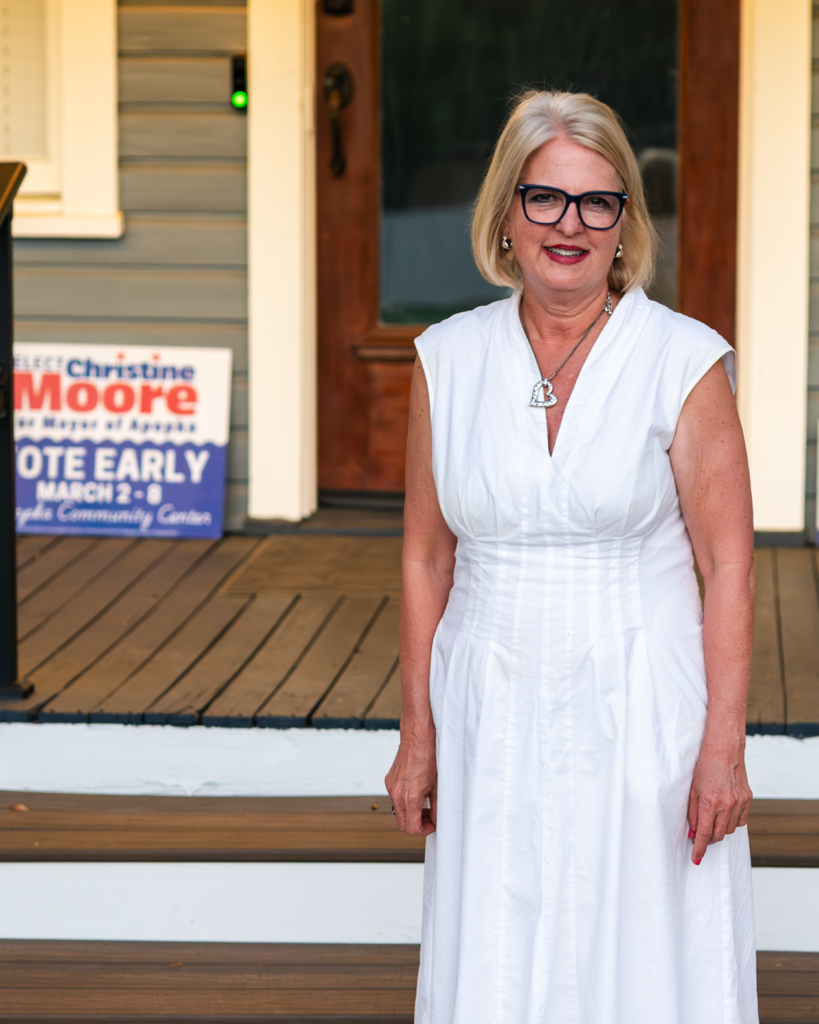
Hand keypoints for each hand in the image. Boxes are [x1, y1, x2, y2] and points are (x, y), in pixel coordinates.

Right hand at [385, 732, 436, 836]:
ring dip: (411, 813)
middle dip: (416, 825)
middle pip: (402, 824)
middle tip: (429, 818)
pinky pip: (395, 799)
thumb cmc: (428, 759)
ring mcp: (391, 788)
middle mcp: (396, 795)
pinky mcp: (389, 782)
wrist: (417, 741)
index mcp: (409, 797)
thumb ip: (437, 808)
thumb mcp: (437, 787)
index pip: (412, 828)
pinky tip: (416, 793)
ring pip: (398, 812)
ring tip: (424, 805)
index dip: (424, 830)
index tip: (432, 826)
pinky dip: (405, 802)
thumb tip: (437, 820)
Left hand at [687, 745, 751, 864]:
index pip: (703, 834)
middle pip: (717, 835)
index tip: (696, 858)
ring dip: (719, 830)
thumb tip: (692, 833)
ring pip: (729, 830)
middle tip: (700, 834)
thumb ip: (692, 813)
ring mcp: (739, 803)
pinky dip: (732, 823)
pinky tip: (725, 815)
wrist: (724, 750)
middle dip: (708, 839)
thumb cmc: (704, 767)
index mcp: (709, 802)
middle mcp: (726, 804)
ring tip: (712, 820)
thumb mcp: (692, 789)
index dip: (699, 848)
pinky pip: (741, 822)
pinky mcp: (748, 800)